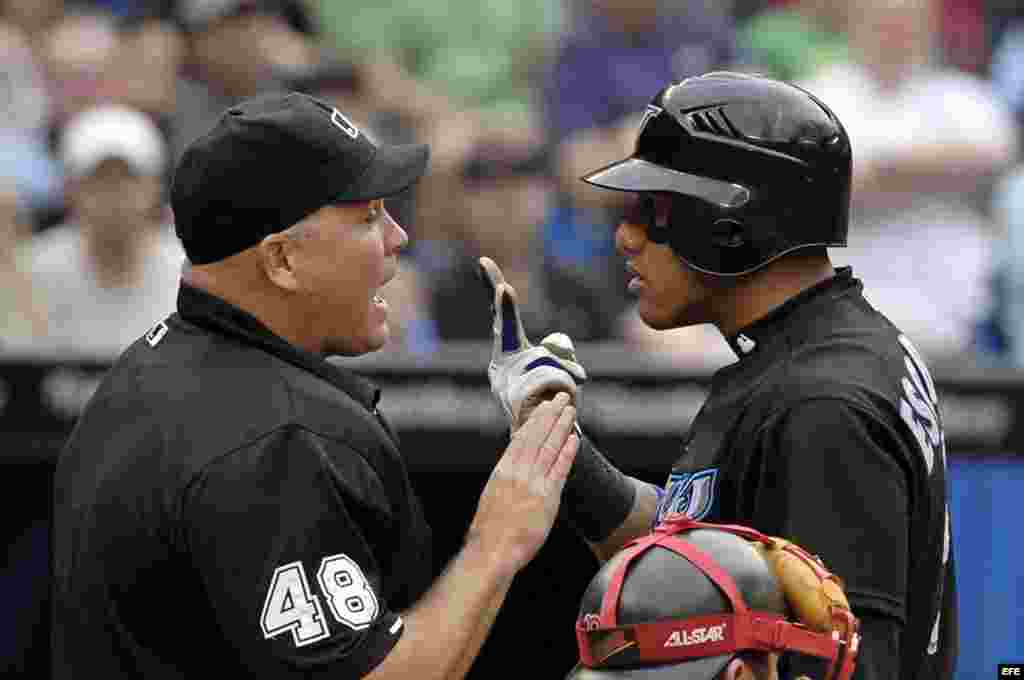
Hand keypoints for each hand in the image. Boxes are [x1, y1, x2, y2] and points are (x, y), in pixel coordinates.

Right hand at [468, 393, 579, 573]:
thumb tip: (515, 466)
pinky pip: (560, 469)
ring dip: (562, 427)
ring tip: (571, 411)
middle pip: (538, 436)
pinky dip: (567, 452)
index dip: (536, 420)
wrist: (491, 551)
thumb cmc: (489, 530)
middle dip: (551, 415)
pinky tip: (574, 439)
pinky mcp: (547, 498)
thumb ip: (507, 478)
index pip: (522, 437)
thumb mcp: (492, 495)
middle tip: (562, 398)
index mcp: (503, 470)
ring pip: (550, 447)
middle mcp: (518, 472)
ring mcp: (533, 483)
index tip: (544, 406)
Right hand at [478, 256, 586, 429]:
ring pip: (543, 360)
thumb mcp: (557, 365)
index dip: (493, 289)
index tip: (484, 262)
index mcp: (508, 353)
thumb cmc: (551, 397)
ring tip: (563, 389)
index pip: (501, 317)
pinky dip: (564, 386)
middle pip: (507, 330)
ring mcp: (505, 382)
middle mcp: (501, 365)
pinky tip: (560, 398)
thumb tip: (557, 347)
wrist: (547, 436)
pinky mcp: (516, 399)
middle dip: (506, 310)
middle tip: (504, 287)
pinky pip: (550, 380)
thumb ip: (555, 351)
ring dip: (563, 372)